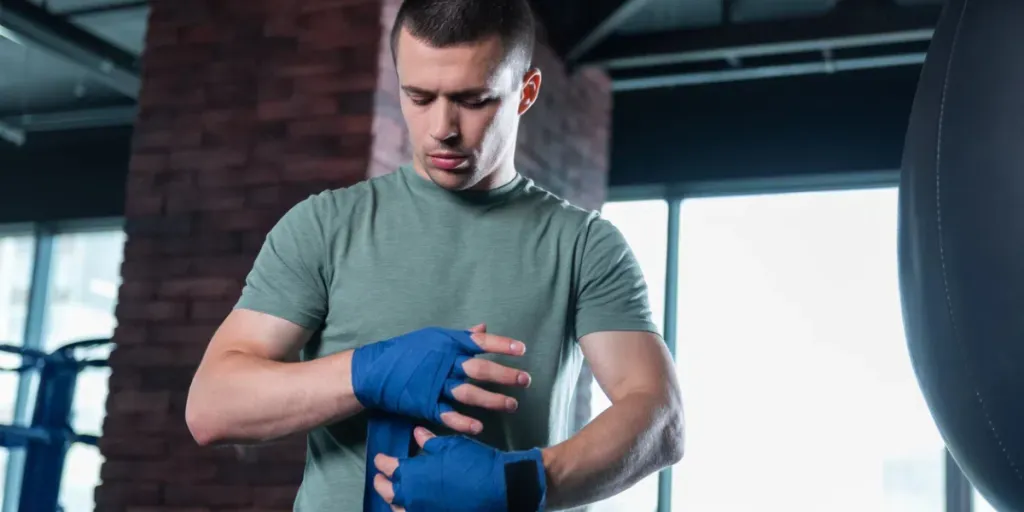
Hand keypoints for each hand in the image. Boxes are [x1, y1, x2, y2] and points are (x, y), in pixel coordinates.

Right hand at [351, 324, 531, 434]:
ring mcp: (434, 385)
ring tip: (512, 405)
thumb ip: (460, 336)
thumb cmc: (406, 352)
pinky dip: (463, 422)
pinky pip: (447, 415)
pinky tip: (480, 427)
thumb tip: (483, 327)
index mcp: (447, 344)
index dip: (502, 345)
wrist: (374, 371)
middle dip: (505, 375)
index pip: (480, 342)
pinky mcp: (425, 405)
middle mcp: (444, 363)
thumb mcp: (433, 338)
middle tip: (525, 380)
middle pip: (479, 370)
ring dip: (492, 400)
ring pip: (469, 393)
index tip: (522, 349)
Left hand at [373, 427, 546, 511]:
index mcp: (411, 473)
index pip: (388, 467)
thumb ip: (429, 442)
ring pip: (398, 509)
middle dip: (382, 483)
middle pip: (388, 491)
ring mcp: (421, 511)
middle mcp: (410, 496)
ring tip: (395, 497)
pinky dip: (408, 510)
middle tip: (381, 477)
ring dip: (394, 501)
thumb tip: (416, 434)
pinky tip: (412, 507)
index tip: (381, 458)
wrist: (498, 488)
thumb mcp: (450, 445)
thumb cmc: (473, 462)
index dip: (383, 461)